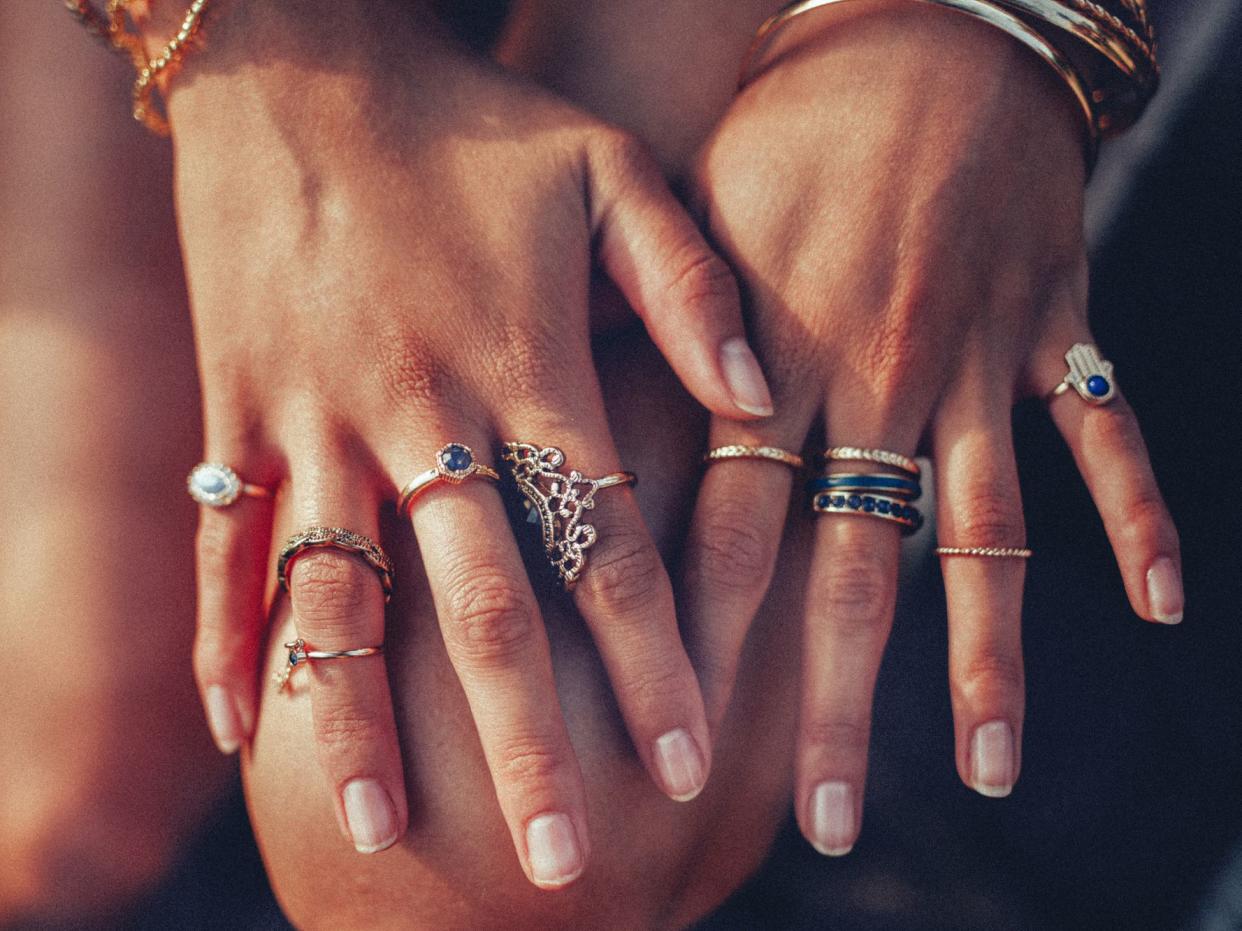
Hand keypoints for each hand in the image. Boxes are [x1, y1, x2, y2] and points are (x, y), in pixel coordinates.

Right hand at [166, 4, 772, 885]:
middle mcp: (422, 415)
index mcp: (526, 368)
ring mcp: (316, 421)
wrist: (298, 66)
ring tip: (381, 829)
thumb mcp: (610, 170)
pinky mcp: (236, 413)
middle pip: (482, 608)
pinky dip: (231, 644)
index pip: (607, 547)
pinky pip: (229, 550)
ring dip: (358, 721)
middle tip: (561, 861)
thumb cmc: (470, 120)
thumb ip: (691, 287)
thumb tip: (760, 396)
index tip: (689, 763)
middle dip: (527, 741)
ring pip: (340, 600)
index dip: (654, 660)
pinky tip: (238, 734)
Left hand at [679, 3, 1180, 853]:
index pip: (732, 528)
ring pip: (984, 534)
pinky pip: (1105, 438)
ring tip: (986, 770)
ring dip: (987, 659)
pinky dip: (1141, 516)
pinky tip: (1166, 605)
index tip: (684, 749)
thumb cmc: (788, 129)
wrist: (921, 35)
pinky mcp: (1054, 333)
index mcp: (777, 355)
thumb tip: (584, 448)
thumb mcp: (696, 216)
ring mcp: (976, 362)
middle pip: (853, 568)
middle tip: (826, 822)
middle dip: (833, 703)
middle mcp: (878, 379)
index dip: (707, 645)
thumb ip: (653, 339)